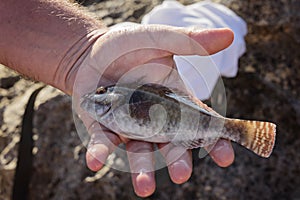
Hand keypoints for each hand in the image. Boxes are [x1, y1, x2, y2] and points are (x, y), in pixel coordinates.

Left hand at [72, 24, 234, 196]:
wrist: (90, 52)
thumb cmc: (127, 46)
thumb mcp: (159, 39)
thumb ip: (189, 41)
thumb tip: (230, 34)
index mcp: (173, 101)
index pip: (199, 124)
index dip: (214, 141)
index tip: (226, 157)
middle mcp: (154, 119)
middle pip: (171, 145)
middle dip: (178, 161)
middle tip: (182, 175)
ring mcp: (128, 127)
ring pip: (140, 152)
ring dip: (142, 169)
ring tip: (145, 187)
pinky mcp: (102, 127)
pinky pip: (103, 143)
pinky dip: (101, 153)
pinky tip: (96, 161)